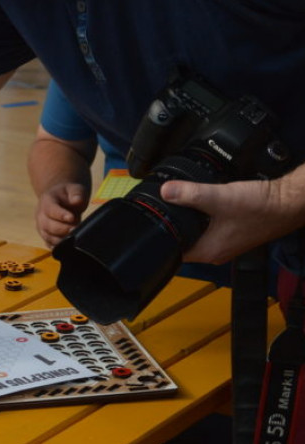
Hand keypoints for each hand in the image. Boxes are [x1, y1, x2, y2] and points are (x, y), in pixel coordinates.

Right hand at [36, 182, 88, 247]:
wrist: (61, 199)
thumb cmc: (69, 194)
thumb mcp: (75, 189)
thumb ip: (77, 193)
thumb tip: (77, 201)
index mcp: (47, 200)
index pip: (51, 209)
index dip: (60, 214)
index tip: (72, 217)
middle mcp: (41, 214)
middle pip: (47, 224)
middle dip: (62, 228)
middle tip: (75, 228)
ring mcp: (41, 226)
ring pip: (47, 235)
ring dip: (59, 239)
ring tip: (72, 238)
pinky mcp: (45, 234)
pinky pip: (48, 243)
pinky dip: (56, 246)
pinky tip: (66, 246)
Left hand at [162, 175, 304, 263]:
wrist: (291, 202)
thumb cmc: (261, 207)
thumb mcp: (220, 197)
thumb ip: (191, 194)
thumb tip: (165, 191)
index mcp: (208, 252)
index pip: (174, 253)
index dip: (162, 240)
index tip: (153, 225)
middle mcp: (216, 252)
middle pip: (184, 244)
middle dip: (174, 229)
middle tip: (163, 212)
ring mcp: (226, 243)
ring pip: (198, 235)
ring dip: (190, 223)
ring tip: (179, 207)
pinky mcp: (234, 233)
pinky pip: (211, 229)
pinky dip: (204, 218)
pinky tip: (202, 205)